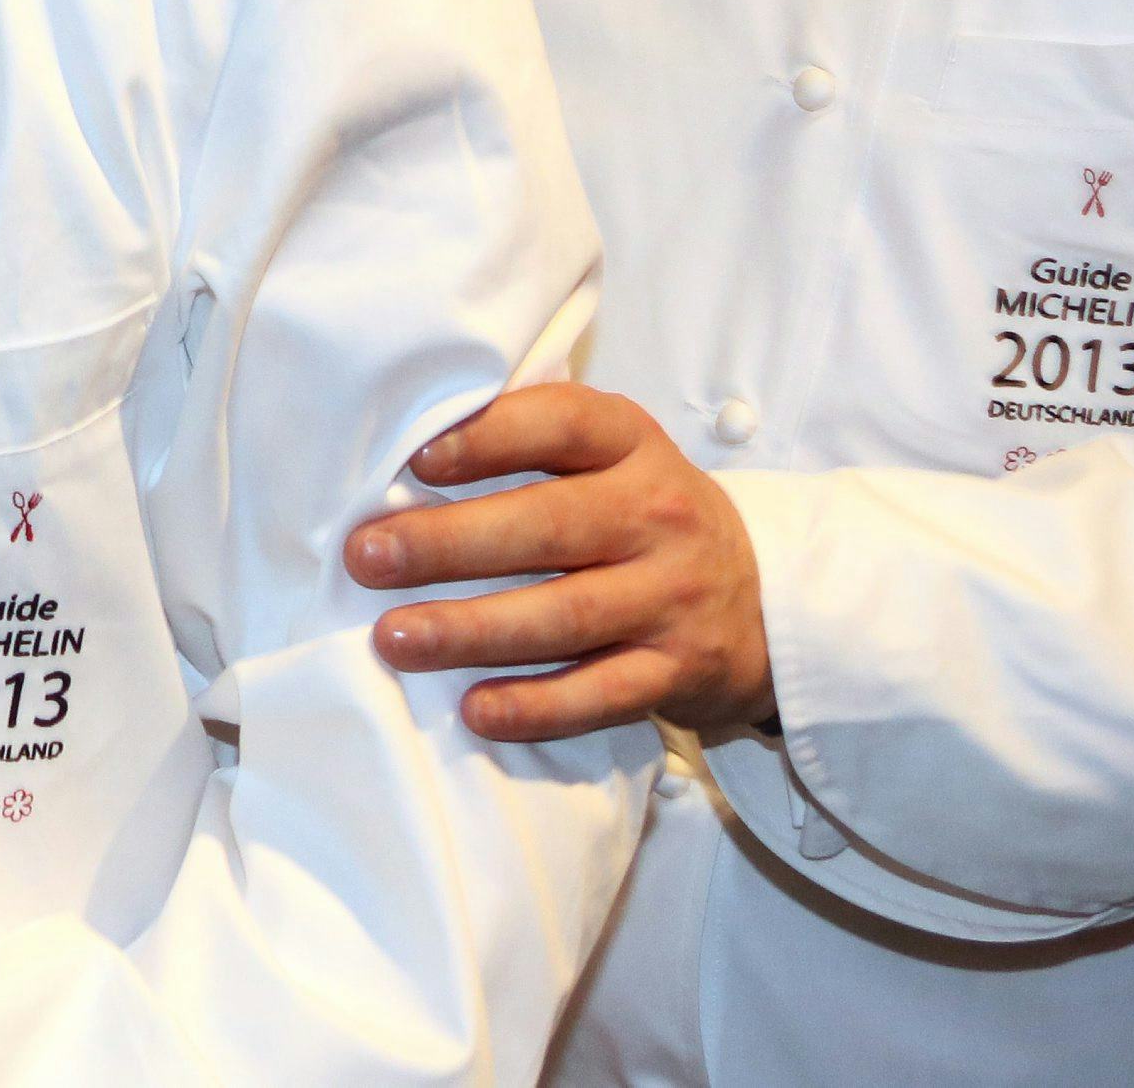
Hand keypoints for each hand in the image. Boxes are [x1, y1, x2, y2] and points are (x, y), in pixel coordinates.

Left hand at [347, 382, 773, 740]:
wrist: (766, 599)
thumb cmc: (645, 514)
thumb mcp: (611, 456)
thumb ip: (530, 440)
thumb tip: (405, 447)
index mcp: (633, 444)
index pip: (564, 423)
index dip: (489, 437)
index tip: (417, 458)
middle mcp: (658, 516)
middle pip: (548, 526)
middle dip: (448, 544)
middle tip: (366, 558)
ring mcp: (672, 598)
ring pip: (565, 617)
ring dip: (471, 631)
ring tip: (393, 638)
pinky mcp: (678, 673)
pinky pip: (601, 696)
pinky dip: (536, 707)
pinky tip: (474, 710)